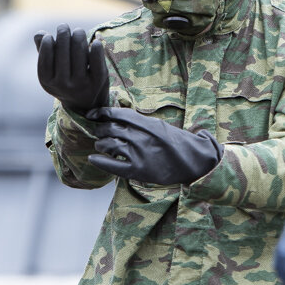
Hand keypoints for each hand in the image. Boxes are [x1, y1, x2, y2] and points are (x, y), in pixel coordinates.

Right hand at [34, 24, 108, 112]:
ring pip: (79, 49)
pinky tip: (95, 42)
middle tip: (63, 27)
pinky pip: (96, 58)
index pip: (46, 54)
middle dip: (63, 33)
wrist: (86, 105)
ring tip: (78, 32)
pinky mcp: (98, 81)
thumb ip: (43, 52)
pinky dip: (96, 47)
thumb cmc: (65, 80)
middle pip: (63, 49)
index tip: (50, 36)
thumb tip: (39, 34)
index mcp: (47, 81)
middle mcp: (63, 84)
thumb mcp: (50, 71)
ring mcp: (81, 83)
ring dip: (78, 35)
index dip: (48, 40)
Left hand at [86, 106, 222, 184]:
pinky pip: (113, 165)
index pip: (119, 114)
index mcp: (148, 124)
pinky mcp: (138, 171)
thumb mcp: (160, 125)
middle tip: (98, 132)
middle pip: (111, 129)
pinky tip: (93, 158)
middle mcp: (142, 137)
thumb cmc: (176, 143)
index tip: (91, 114)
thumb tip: (117, 117)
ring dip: (100, 144)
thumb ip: (140, 122)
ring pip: (109, 145)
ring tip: (101, 145)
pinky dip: (100, 161)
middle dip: (100, 129)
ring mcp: (139, 154)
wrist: (193, 162)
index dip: (101, 113)